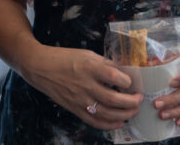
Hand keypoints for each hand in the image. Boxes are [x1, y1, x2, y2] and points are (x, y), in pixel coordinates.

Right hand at [21, 46, 141, 130]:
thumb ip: (104, 64)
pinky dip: (109, 125)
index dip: (127, 81)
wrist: (40, 68)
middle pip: (113, 99)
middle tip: (139, 98)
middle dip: (131, 102)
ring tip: (133, 111)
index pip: (114, 77)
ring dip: (124, 114)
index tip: (131, 81)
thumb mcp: (86, 54)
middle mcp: (85, 85)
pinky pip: (94, 121)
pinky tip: (119, 122)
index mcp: (89, 67)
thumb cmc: (64, 58)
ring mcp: (80, 99)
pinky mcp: (75, 109)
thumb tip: (123, 71)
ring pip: (107, 113)